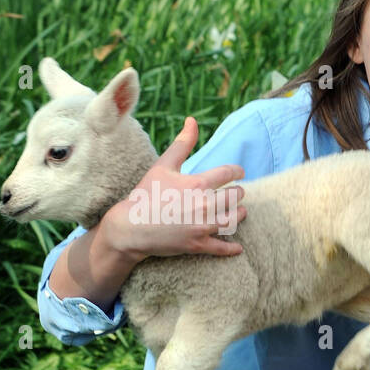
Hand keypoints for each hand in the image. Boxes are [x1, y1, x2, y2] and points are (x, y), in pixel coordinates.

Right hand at [98, 117, 247, 264]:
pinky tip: (238, 247)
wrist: (130, 226)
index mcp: (197, 183)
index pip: (229, 173)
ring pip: (234, 220)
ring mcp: (201, 226)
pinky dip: (232, 249)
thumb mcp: (163, 165)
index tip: (239, 173)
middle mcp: (203, 205)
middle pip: (235, 197)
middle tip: (237, 193)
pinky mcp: (198, 244)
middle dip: (238, 193)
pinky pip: (222, 248)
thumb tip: (193, 120)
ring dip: (239, 215)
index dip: (237, 171)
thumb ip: (182, 143)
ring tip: (239, 212)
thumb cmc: (146, 193)